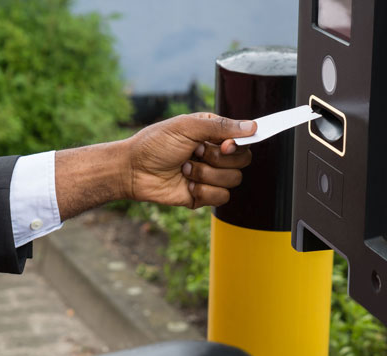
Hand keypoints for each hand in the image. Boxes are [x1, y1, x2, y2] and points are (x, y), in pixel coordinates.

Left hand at [126, 113, 255, 207]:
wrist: (133, 170)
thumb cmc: (155, 143)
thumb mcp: (187, 126)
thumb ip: (221, 126)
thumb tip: (252, 127)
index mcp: (213, 133)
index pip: (244, 139)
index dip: (239, 144)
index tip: (225, 145)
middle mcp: (215, 154)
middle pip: (243, 160)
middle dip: (219, 159)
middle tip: (195, 153)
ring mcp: (210, 175)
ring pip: (234, 179)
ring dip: (207, 174)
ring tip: (185, 168)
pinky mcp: (204, 195)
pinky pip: (222, 197)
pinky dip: (204, 191)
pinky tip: (187, 184)